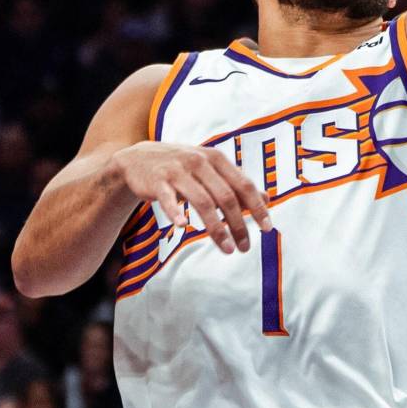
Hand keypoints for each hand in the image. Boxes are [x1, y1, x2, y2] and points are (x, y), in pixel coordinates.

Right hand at [111, 141, 271, 256]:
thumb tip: (266, 198)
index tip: (267, 229)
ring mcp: (177, 170)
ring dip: (216, 228)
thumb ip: (236, 183)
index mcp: (216, 159)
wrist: (139, 159)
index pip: (244, 185)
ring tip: (226, 248)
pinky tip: (182, 226)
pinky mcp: (157, 181)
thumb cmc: (182, 168)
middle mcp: (199, 162)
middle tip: (244, 247)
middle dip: (238, 224)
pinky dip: (175, 211)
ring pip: (202, 201)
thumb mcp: (211, 170)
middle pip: (225, 196)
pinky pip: (168, 198)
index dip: (257, 207)